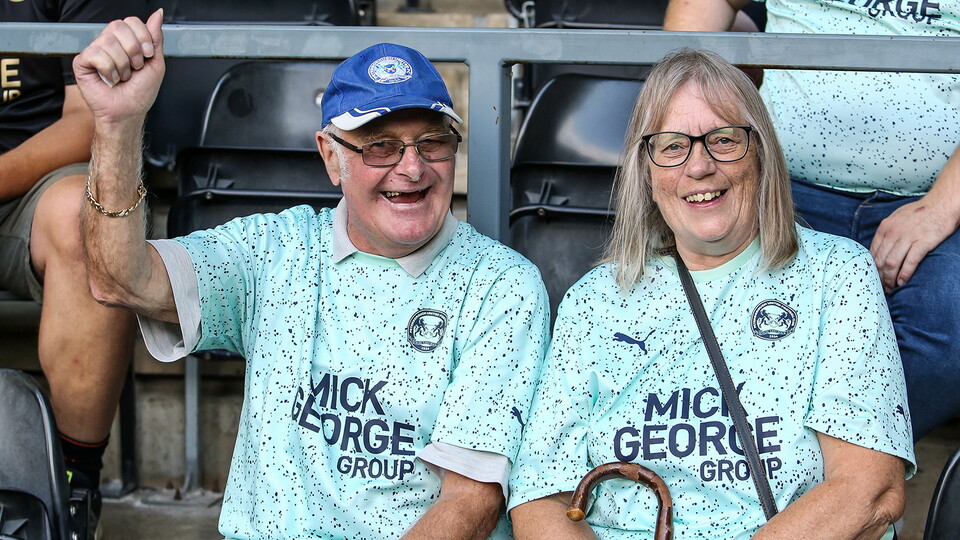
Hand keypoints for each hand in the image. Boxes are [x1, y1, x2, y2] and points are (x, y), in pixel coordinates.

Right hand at [72, 10, 164, 124]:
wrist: (128, 112)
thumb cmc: (140, 92)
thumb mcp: (155, 63)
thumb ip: (155, 38)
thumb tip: (158, 14)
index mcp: (126, 41)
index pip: (131, 21)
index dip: (142, 37)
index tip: (147, 55)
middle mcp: (109, 43)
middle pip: (118, 26)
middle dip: (133, 51)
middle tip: (134, 68)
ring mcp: (94, 51)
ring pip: (107, 40)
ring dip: (122, 64)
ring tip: (122, 77)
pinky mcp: (82, 62)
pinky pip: (95, 53)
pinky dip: (108, 69)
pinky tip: (110, 79)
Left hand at [869, 196, 957, 291]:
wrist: (942, 204)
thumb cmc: (919, 212)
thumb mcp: (896, 218)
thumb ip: (886, 232)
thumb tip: (879, 249)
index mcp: (885, 227)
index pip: (872, 252)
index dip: (872, 268)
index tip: (874, 277)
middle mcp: (893, 232)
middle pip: (881, 260)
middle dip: (880, 277)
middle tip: (882, 287)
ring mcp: (908, 237)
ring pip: (892, 263)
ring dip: (890, 279)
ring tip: (891, 288)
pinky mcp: (923, 242)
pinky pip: (910, 261)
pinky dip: (904, 274)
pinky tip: (902, 282)